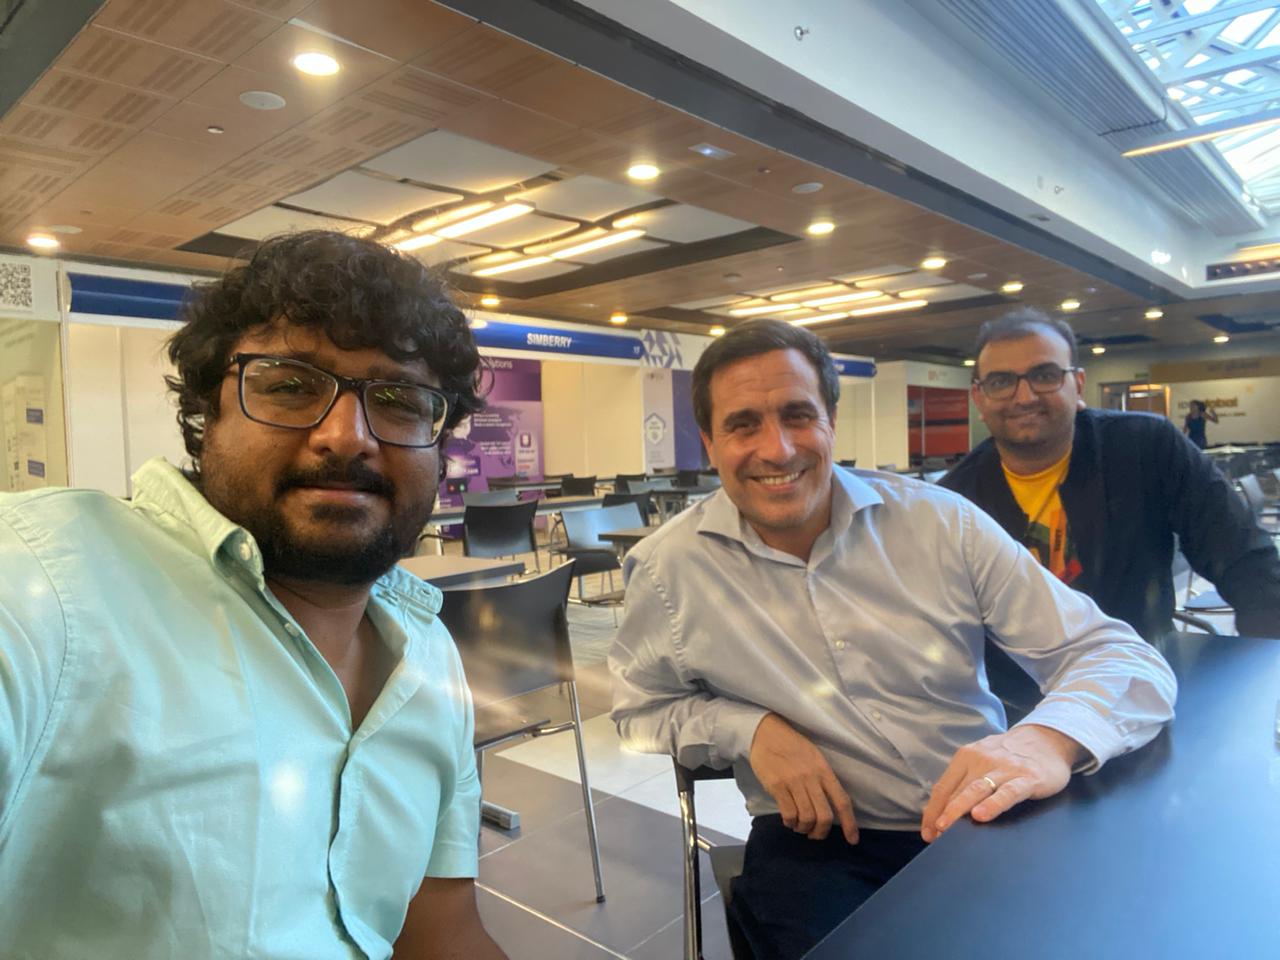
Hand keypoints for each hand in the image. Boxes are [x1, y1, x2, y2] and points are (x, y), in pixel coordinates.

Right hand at [749, 713, 857, 842]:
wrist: (766, 733)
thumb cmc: (792, 746)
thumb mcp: (815, 758)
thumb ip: (823, 779)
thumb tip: (830, 805)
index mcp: (824, 771)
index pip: (842, 801)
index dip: (849, 824)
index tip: (852, 840)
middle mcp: (812, 778)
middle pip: (824, 816)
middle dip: (821, 832)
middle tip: (815, 834)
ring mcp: (794, 782)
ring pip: (806, 818)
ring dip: (804, 829)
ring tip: (799, 826)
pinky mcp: (777, 786)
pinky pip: (788, 814)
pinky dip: (790, 823)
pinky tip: (788, 820)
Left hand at [920, 724, 1083, 842]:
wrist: (1048, 740)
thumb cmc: (1009, 756)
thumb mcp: (982, 760)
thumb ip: (965, 780)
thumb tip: (942, 810)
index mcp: (966, 757)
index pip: (943, 787)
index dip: (932, 811)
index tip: (927, 832)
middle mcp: (981, 760)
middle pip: (956, 791)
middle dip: (942, 815)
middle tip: (934, 835)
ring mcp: (1004, 769)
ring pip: (976, 790)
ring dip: (958, 809)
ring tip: (946, 827)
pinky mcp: (1027, 779)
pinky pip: (1007, 793)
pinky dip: (992, 804)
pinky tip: (981, 815)